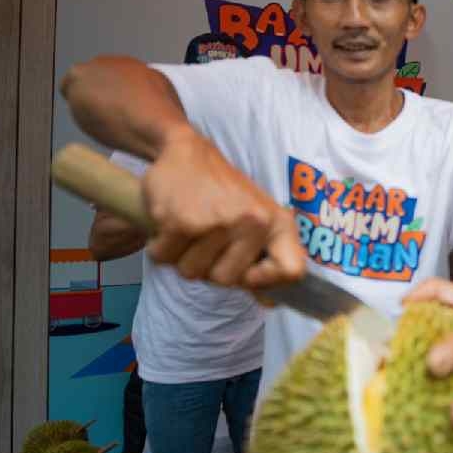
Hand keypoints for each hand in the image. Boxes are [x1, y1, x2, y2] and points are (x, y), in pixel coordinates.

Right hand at [142, 126, 305, 288]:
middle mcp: (252, 222)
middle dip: (208, 267)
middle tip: (207, 236)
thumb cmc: (223, 192)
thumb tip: (272, 302)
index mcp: (277, 223)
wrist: (186, 150)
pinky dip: (160, 246)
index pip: (291, 271)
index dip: (267, 281)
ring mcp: (216, 223)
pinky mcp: (180, 222)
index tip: (247, 272)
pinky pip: (164, 258)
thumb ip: (265, 260)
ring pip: (191, 273)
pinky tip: (171, 220)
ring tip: (190, 225)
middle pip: (225, 281)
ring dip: (182, 256)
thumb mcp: (257, 219)